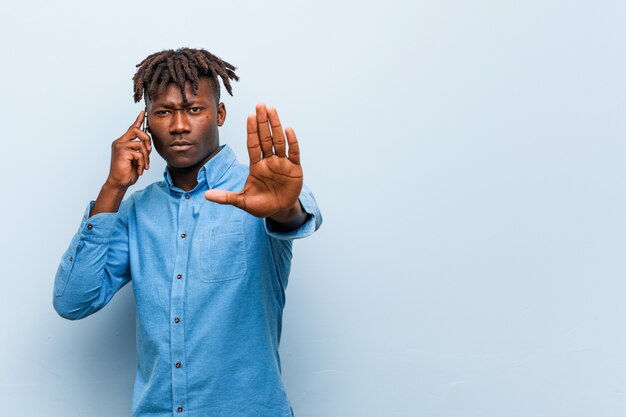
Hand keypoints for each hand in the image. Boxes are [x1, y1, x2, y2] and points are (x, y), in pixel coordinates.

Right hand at [105, 111, 151, 189]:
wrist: (119, 183)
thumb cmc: (128, 172)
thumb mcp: (137, 159)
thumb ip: (140, 150)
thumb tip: (148, 145)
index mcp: (123, 142)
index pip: (132, 129)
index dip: (138, 120)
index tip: (143, 113)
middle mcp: (120, 142)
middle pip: (137, 130)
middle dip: (147, 140)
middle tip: (149, 151)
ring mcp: (120, 146)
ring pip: (140, 144)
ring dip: (146, 157)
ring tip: (144, 166)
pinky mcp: (122, 151)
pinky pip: (139, 154)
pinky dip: (142, 163)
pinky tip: (139, 169)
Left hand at [204, 103, 302, 217]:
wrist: (280, 211)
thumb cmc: (261, 205)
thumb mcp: (242, 201)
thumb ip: (226, 197)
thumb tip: (206, 196)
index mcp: (256, 166)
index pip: (253, 145)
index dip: (251, 131)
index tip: (249, 116)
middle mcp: (269, 161)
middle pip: (265, 138)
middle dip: (262, 122)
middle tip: (260, 105)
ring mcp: (282, 163)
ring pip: (278, 141)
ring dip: (276, 125)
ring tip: (272, 110)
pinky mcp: (295, 168)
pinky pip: (293, 152)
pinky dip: (292, 141)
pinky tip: (288, 129)